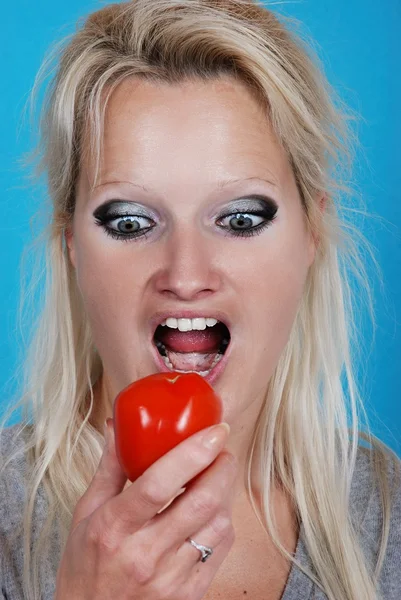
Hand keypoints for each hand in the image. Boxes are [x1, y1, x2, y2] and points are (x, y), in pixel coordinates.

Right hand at [54, 419, 237, 598]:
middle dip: (222, 467)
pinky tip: (213, 511)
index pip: (158, 484)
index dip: (192, 453)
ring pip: (217, 524)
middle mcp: (145, 554)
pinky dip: (223, 522)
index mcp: (114, 528)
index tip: (214, 431)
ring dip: (225, 493)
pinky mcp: (189, 594)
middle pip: (201, 502)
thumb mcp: (86, 515)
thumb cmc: (85, 567)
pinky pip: (221, 549)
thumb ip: (108, 469)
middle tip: (222, 450)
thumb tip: (117, 426)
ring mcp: (170, 578)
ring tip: (217, 477)